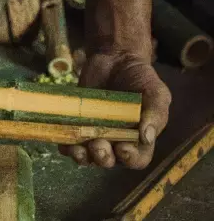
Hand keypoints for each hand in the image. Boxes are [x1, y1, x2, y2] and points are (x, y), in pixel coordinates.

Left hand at [59, 51, 170, 168]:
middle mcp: (116, 141)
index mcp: (138, 139)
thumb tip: (147, 138)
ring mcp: (95, 134)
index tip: (123, 147)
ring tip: (78, 149)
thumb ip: (155, 113)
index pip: (137, 160)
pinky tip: (65, 141)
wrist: (116, 59)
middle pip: (109, 161)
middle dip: (103, 158)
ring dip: (82, 157)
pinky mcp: (78, 125)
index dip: (130, 159)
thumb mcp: (156, 93)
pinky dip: (66, 146)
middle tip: (98, 145)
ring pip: (87, 157)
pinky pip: (69, 143)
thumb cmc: (140, 78)